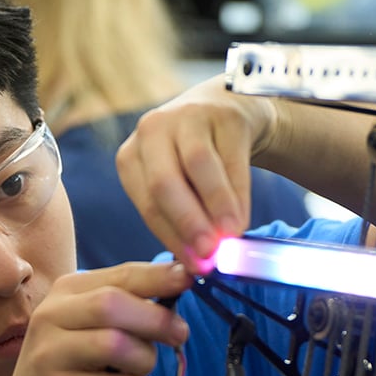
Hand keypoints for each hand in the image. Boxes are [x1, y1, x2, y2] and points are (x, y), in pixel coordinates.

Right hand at [0, 261, 192, 375]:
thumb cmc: (73, 370)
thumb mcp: (89, 328)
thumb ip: (127, 305)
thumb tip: (180, 282)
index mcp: (64, 293)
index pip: (120, 276)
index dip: (159, 277)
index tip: (190, 278)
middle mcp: (50, 318)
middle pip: (113, 305)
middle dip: (156, 320)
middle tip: (179, 335)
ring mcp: (50, 356)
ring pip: (117, 346)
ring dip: (145, 360)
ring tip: (139, 371)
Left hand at [116, 75, 277, 271]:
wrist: (227, 109)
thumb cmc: (196, 161)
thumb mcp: (178, 186)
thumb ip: (183, 222)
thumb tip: (200, 264)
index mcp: (132, 158)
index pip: (148, 206)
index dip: (173, 239)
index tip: (196, 267)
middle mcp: (152, 132)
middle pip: (165, 183)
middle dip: (188, 223)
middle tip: (210, 253)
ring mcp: (186, 117)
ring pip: (198, 166)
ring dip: (216, 206)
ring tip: (231, 235)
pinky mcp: (223, 114)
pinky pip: (231, 158)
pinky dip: (239, 192)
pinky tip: (244, 215)